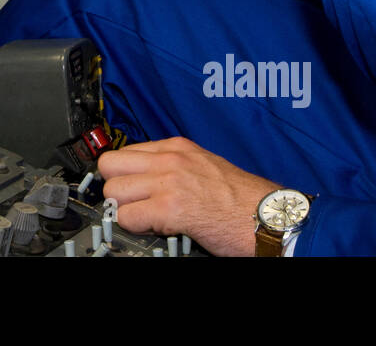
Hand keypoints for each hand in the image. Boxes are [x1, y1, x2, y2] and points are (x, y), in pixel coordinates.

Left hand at [97, 137, 278, 255]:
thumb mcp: (203, 165)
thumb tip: (145, 178)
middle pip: (109, 166)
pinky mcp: (171, 208)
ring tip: (146, 217)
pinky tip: (156, 228)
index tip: (129, 189)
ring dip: (125, 209)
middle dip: (116, 188)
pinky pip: (127, 217)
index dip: (123, 175)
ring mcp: (168, 182)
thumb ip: (173, 166)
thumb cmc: (241, 198)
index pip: (123, 152)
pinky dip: (136, 227)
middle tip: (133, 204)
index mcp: (176, 147)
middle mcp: (169, 159)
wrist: (266, 216)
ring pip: (114, 191)